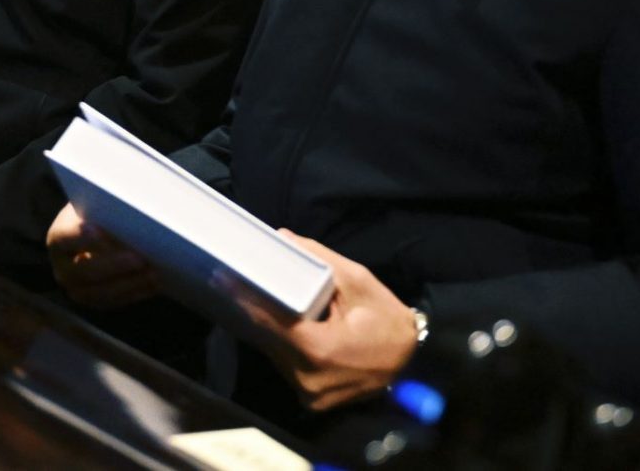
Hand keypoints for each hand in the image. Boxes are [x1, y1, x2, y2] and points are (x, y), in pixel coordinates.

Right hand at [47, 201, 159, 307]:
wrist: (97, 229)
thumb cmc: (100, 211)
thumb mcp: (99, 204)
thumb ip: (110, 210)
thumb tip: (135, 215)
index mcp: (59, 237)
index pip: (66, 238)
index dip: (81, 237)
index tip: (99, 231)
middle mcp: (62, 267)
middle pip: (84, 271)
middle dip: (113, 266)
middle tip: (139, 258)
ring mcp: (77, 288)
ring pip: (100, 293)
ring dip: (129, 284)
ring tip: (153, 273)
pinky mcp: (95, 300)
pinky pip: (114, 302)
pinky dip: (135, 293)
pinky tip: (154, 283)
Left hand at [227, 231, 416, 412]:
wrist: (415, 360)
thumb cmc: (386, 318)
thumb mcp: (357, 280)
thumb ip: (318, 260)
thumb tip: (283, 237)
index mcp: (320, 350)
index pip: (271, 322)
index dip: (247, 299)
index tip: (224, 279)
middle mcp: (309, 378)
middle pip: (269, 340)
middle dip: (253, 311)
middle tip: (233, 283)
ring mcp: (310, 395)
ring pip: (276, 355)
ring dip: (267, 330)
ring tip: (251, 300)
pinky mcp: (313, 401)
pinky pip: (288, 367)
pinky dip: (283, 346)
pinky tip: (277, 325)